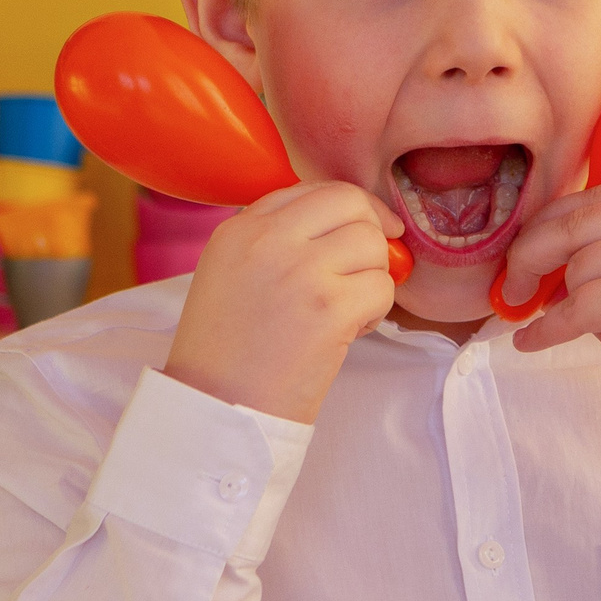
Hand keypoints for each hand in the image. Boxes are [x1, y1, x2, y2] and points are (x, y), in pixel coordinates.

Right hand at [166, 181, 403, 422]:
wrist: (217, 409)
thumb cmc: (226, 353)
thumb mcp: (229, 275)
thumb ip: (273, 240)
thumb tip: (346, 222)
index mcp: (238, 229)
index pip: (310, 190)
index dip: (345, 209)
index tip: (359, 231)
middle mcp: (267, 240)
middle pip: (349, 202)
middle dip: (371, 231)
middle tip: (370, 265)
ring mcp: (299, 271)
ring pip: (372, 244)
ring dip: (372, 277)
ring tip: (347, 309)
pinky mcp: (329, 308)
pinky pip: (382, 287)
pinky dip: (375, 311)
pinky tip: (348, 332)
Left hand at [501, 185, 600, 409]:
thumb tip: (539, 258)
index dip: (556, 222)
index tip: (529, 248)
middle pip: (580, 220)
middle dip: (533, 250)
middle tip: (512, 284)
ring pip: (579, 267)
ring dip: (562, 302)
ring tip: (566, 327)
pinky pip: (578, 307)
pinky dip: (548, 329)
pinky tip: (531, 342)